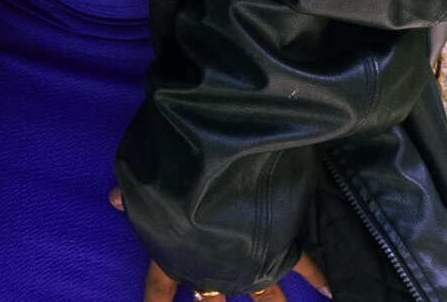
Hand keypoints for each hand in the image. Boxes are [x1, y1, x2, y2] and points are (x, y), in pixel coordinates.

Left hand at [110, 189, 331, 299]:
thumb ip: (133, 193)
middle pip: (213, 297)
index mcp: (176, 249)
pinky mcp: (279, 244)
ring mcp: (249, 257)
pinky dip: (318, 276)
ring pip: (263, 294)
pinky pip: (304, 264)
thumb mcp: (146, 178)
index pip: (160, 286)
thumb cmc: (175, 171)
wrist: (218, 158)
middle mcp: (213, 261)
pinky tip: (331, 291)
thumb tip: (114, 200)